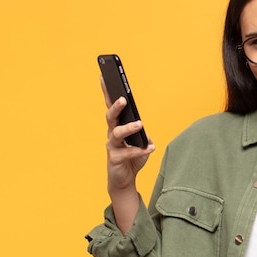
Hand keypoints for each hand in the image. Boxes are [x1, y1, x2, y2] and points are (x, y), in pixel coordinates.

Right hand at [101, 76, 154, 193]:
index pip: (112, 106)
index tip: (105, 76)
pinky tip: (151, 148)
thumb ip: (143, 135)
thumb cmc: (132, 158)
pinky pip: (126, 153)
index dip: (107, 92)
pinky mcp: (114, 159)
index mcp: (118, 126)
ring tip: (140, 124)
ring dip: (128, 128)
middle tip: (123, 99)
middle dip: (116, 107)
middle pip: (110, 117)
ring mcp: (112, 146)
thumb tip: (143, 130)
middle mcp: (112, 133)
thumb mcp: (142, 143)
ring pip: (116, 134)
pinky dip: (139, 150)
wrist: (125, 180)